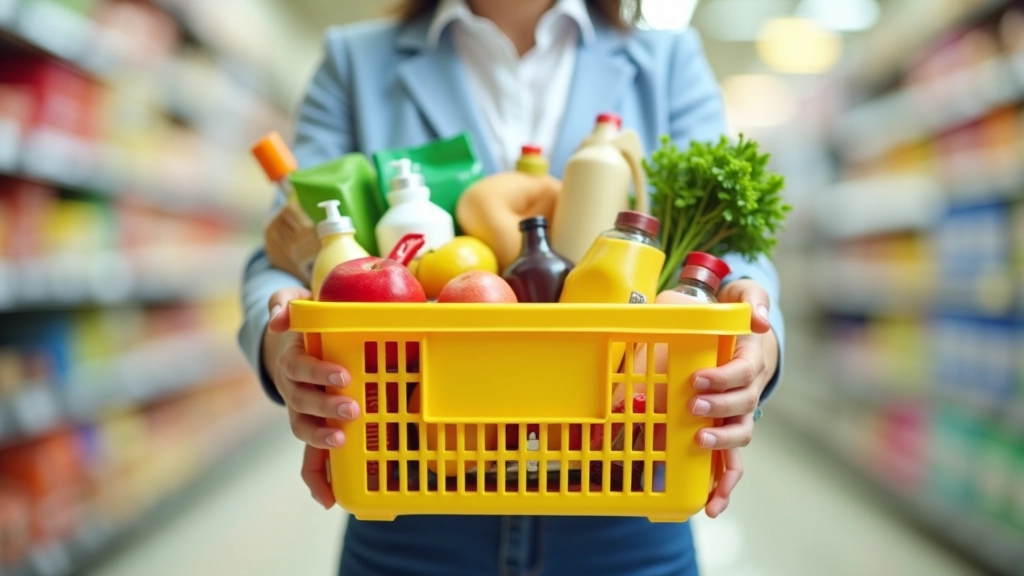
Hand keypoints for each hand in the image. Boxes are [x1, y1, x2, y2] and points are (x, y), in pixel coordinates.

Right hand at [263, 287, 359, 508]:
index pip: (303, 368)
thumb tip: (278, 318)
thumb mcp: (292, 306)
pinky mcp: (313, 428)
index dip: (320, 373)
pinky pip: (309, 459)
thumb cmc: (302, 325)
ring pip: (305, 430)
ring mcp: (302, 413)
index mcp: (294, 361)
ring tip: (342, 443)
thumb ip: (286, 305)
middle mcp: (294, 390)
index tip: (344, 376)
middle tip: (352, 409)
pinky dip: (316, 480)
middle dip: (326, 409)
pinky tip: (327, 499)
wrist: (291, 348)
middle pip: (304, 403)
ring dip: (321, 440)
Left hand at [691, 279, 777, 513]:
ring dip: (722, 447)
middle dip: (719, 410)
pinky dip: (724, 485)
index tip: (698, 379)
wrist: (741, 335)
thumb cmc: (737, 315)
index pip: (742, 371)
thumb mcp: (744, 296)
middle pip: (742, 406)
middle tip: (693, 408)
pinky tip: (710, 505)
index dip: (723, 378)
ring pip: (740, 436)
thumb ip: (750, 300)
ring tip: (699, 445)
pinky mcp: (726, 429)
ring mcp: (739, 413)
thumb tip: (760, 318)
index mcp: (749, 359)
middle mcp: (749, 389)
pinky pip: (731, 462)